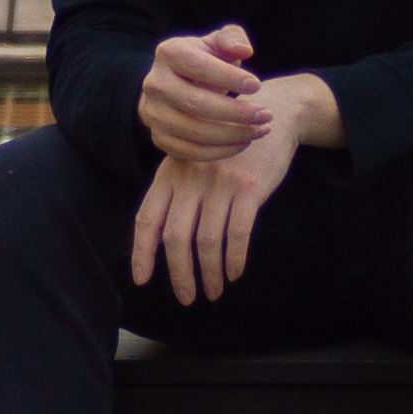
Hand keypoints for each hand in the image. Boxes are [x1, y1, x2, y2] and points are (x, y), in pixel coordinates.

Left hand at [129, 129, 299, 304]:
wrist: (270, 115)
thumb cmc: (227, 146)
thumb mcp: (192, 159)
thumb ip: (176, 191)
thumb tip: (163, 240)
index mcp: (169, 173)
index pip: (147, 218)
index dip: (142, 253)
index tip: (142, 280)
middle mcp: (190, 177)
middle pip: (176, 237)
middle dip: (180, 274)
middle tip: (187, 298)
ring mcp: (219, 182)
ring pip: (207, 241)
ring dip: (210, 273)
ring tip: (213, 291)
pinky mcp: (248, 187)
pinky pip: (238, 233)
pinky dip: (235, 259)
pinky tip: (234, 273)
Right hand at [141, 24, 276, 160]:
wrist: (178, 86)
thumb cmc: (206, 61)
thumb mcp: (218, 43)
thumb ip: (233, 39)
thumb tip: (244, 50)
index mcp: (169, 53)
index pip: (199, 66)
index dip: (229, 77)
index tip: (257, 86)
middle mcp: (155, 84)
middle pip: (196, 103)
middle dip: (236, 112)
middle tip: (266, 114)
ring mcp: (154, 114)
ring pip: (195, 132)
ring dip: (234, 134)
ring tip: (261, 130)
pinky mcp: (160, 138)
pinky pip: (192, 152)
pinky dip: (222, 151)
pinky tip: (244, 142)